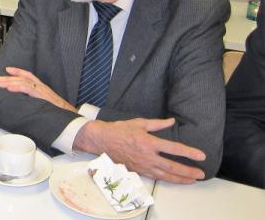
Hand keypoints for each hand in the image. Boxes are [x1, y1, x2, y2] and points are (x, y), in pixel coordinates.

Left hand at [0, 67, 76, 112]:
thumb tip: (24, 106)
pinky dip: (18, 87)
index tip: (7, 70)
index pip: (29, 76)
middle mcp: (42, 87)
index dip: (18, 72)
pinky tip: (9, 88)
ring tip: (0, 83)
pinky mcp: (43, 96)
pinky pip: (28, 89)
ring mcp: (43, 91)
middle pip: (23, 78)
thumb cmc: (60, 114)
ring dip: (10, 82)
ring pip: (24, 82)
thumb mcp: (46, 105)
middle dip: (9, 78)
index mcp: (43, 88)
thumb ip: (36, 103)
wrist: (72, 118)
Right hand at [74, 118, 206, 183]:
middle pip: (172, 167)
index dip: (189, 153)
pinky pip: (155, 177)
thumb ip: (157, 124)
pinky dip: (167, 179)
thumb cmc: (119, 130)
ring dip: (180, 179)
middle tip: (201, 173)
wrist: (102, 140)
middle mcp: (147, 156)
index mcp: (148, 142)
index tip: (201, 156)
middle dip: (188, 171)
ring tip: (192, 180)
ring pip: (165, 175)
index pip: (173, 149)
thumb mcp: (139, 123)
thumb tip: (171, 121)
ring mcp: (142, 165)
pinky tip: (175, 180)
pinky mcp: (138, 170)